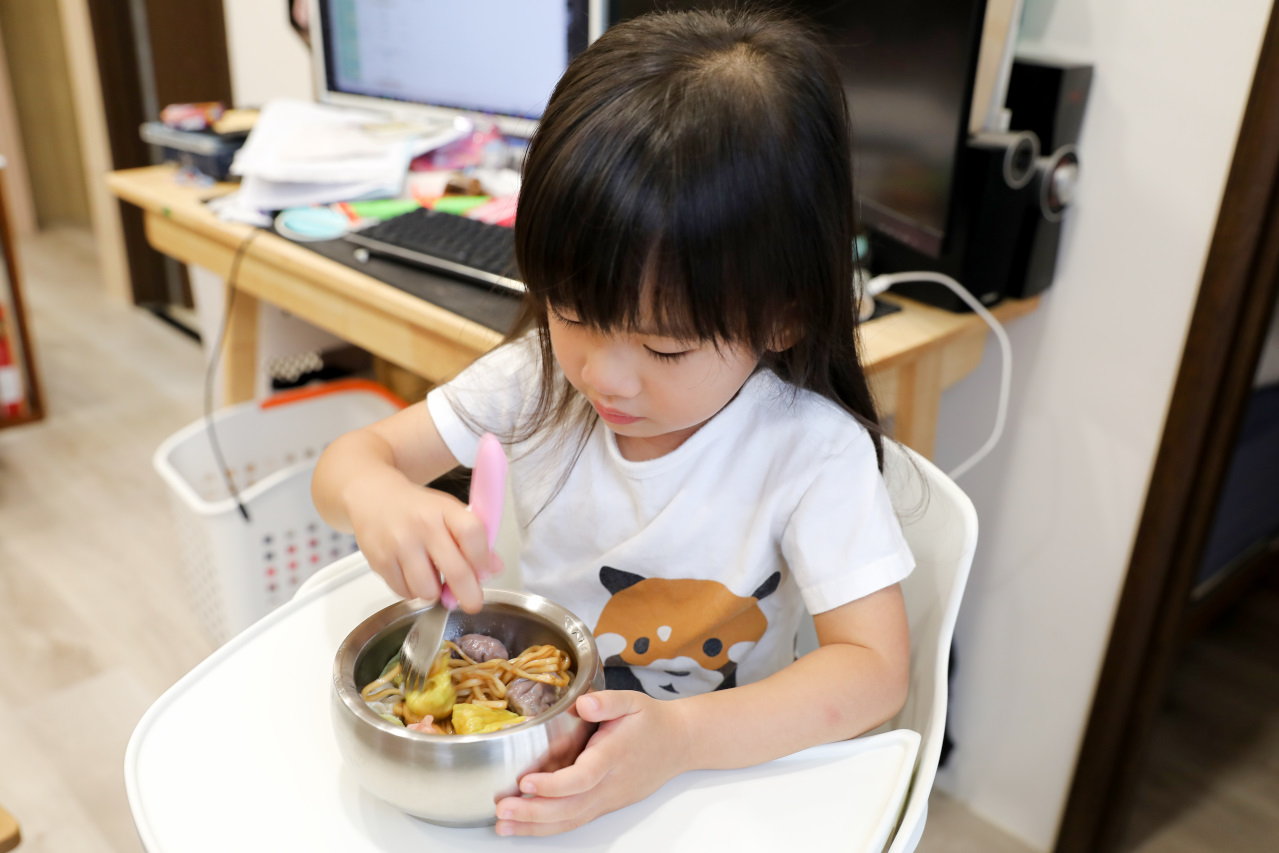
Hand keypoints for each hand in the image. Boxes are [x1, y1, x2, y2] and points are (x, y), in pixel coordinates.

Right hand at [345, 471, 498, 611]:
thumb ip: (474, 539)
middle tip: (472, 602)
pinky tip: (412, 575)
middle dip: (469, 595)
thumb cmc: (417, 508)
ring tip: (432, 578)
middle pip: (456, 571)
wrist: (373, 497)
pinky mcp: (381, 562)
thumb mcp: (449, 512)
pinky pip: (405, 593)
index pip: (472, 534)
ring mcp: (399, 545)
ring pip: (428, 590)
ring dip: (434, 593)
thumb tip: (494, 568)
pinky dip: (413, 591)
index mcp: (444, 510)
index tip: (486, 572)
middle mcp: (422, 526)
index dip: (483, 559)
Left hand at [494, 690, 690, 836]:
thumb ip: (609, 701)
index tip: (527, 781)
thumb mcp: (633, 700)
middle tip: (503, 809)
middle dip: (535, 812)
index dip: (555, 784)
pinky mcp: (605, 806)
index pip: (584, 777)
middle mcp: (610, 783)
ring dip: (536, 826)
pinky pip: (575, 821)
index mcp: (614, 754)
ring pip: (572, 820)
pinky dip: (548, 828)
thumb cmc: (652, 721)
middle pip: (572, 806)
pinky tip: (524, 826)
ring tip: (504, 825)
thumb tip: (585, 703)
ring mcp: (608, 799)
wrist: (679, 744)